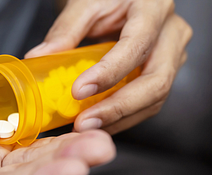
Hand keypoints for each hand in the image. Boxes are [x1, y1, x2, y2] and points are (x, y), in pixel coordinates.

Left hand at [25, 0, 191, 133]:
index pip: (136, 46)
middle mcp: (171, 34)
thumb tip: (38, 57)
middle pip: (155, 82)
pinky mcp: (164, 72)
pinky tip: (102, 121)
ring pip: (154, 99)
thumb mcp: (88, 3)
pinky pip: (148, 102)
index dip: (109, 73)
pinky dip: (124, 116)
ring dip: (119, 118)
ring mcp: (172, 56)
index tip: (78, 91)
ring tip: (88, 125)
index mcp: (154, 9)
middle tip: (84, 122)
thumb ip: (66, 29)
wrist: (130, 0)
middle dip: (117, 109)